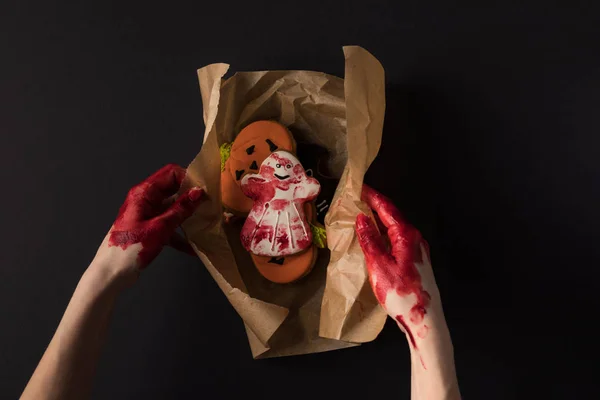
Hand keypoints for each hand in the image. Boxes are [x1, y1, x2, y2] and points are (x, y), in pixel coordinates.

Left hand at [93, 164, 204, 286]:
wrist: (111, 274)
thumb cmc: (131, 248)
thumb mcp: (160, 228)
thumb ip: (181, 209)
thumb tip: (199, 192)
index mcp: (144, 193)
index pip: (170, 173)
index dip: (188, 179)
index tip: (205, 191)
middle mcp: (145, 199)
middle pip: (173, 190)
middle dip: (191, 198)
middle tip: (210, 207)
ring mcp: (147, 215)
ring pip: (172, 209)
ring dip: (187, 217)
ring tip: (206, 224)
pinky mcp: (148, 229)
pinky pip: (168, 226)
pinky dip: (179, 234)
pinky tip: (192, 248)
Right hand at [355, 185, 439, 349]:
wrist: (425, 319)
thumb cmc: (403, 294)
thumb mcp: (379, 265)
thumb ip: (369, 240)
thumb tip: (362, 219)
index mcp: (406, 235)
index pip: (387, 208)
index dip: (372, 196)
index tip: (359, 188)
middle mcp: (415, 239)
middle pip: (392, 215)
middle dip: (375, 206)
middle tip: (358, 200)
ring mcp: (418, 250)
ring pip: (396, 228)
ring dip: (379, 220)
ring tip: (363, 217)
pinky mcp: (416, 261)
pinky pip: (398, 239)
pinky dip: (385, 234)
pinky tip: (376, 240)